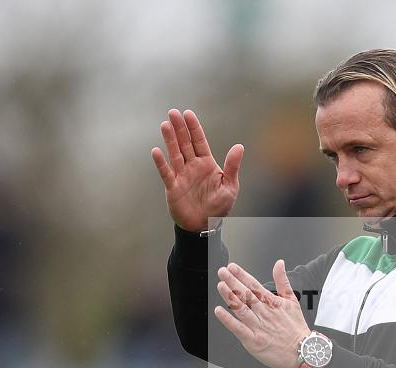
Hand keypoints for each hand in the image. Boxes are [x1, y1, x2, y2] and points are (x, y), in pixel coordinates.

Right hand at [151, 109, 243, 231]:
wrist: (205, 226)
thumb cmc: (219, 207)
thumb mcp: (230, 186)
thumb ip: (232, 166)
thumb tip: (239, 146)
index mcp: (207, 164)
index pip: (199, 142)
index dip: (194, 128)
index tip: (188, 114)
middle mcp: (193, 167)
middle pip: (185, 144)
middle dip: (180, 128)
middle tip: (173, 112)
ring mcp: (182, 176)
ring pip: (175, 154)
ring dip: (170, 140)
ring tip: (165, 125)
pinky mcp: (173, 187)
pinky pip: (166, 173)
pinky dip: (161, 163)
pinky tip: (156, 151)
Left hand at [213, 260, 311, 367]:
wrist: (302, 351)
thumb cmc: (296, 328)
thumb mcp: (293, 300)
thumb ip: (283, 281)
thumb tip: (279, 263)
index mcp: (272, 303)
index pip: (255, 285)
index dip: (242, 275)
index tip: (232, 267)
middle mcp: (265, 313)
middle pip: (247, 295)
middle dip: (233, 282)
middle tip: (223, 272)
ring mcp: (259, 327)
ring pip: (242, 309)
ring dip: (230, 297)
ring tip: (221, 286)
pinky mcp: (254, 341)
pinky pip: (239, 329)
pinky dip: (228, 320)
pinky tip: (219, 311)